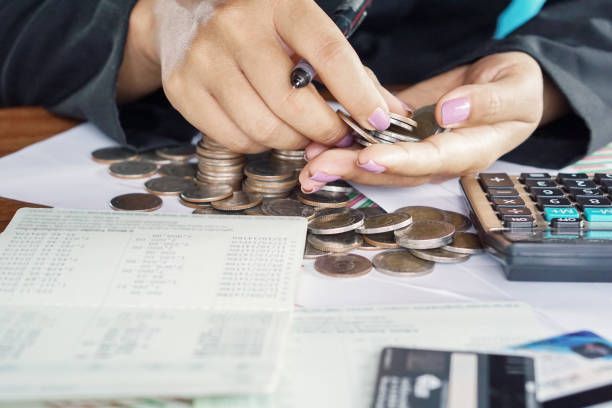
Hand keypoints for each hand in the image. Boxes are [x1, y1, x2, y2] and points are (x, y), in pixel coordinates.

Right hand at [118, 0, 404, 152]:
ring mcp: (205, 58)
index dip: (357, 94)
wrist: (184, 16)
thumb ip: (350, 71)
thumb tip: (391, 114)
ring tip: (298, 131)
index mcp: (280, 5)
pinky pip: (234, 139)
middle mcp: (238, 27)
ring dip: (291, 142)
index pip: (328, 52)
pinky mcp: (183, 89)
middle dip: (324, 130)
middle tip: (334, 134)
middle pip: (293, 102)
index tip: (377, 121)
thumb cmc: (260, 28)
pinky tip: (263, 126)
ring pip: (264, 128)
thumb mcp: (305, 32)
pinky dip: (258, 144)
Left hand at [299, 52, 566, 191]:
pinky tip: (318, 146)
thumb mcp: (515, 89)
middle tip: (318, 168)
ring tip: (308, 165)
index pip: (432, 160)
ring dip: (342, 165)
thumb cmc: (515, 90)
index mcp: (469, 151)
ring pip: (378, 164)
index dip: (400, 161)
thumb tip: (450, 112)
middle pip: (395, 171)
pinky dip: (346, 147)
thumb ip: (486, 103)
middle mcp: (438, 160)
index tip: (369, 157)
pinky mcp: (403, 138)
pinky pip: (373, 145)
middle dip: (354, 170)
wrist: (503, 87)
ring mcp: (418, 151)